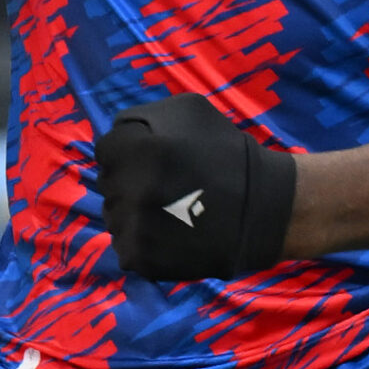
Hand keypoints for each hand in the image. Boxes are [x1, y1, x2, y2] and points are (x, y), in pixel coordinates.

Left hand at [93, 93, 296, 280]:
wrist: (262, 209)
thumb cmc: (225, 152)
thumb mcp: (188, 110)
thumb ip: (141, 117)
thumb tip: (116, 135)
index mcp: (138, 148)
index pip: (106, 150)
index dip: (128, 152)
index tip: (150, 159)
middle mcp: (131, 188)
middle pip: (108, 183)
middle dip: (130, 181)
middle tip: (164, 184)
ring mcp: (134, 227)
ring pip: (114, 216)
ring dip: (133, 212)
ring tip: (168, 211)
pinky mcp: (142, 258)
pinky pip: (124, 245)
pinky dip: (141, 241)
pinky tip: (168, 233)